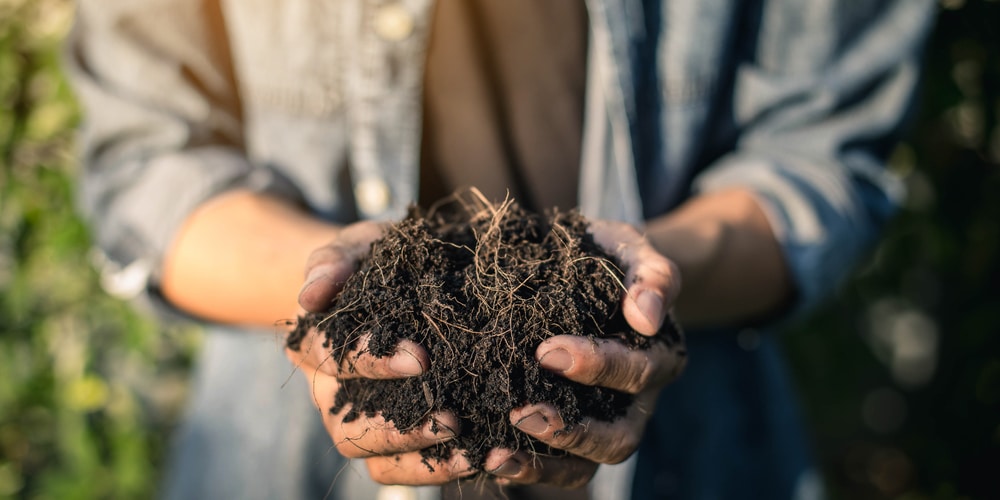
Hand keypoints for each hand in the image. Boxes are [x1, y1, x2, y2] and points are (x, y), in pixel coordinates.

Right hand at [287, 221, 475, 484]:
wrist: (398, 280)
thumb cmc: (376, 262)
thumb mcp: (359, 246)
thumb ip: (335, 260)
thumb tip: (310, 295)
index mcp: (315, 344)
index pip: (329, 357)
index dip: (370, 360)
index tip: (421, 356)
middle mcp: (329, 392)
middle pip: (347, 424)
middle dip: (398, 423)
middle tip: (449, 414)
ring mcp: (358, 421)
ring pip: (372, 456)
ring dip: (419, 452)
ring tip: (467, 443)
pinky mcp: (390, 442)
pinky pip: (399, 470)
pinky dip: (436, 469)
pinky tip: (479, 456)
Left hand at [487, 219, 686, 486]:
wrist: (585, 265)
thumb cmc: (607, 256)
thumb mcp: (630, 249)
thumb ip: (650, 275)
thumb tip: (647, 317)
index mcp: (658, 357)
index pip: (637, 373)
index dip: (597, 367)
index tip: (547, 350)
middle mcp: (635, 401)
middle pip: (619, 437)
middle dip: (571, 431)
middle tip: (521, 412)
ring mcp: (603, 423)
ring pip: (586, 466)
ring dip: (543, 464)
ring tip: (496, 455)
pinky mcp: (568, 433)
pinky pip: (554, 468)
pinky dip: (524, 469)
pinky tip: (484, 460)